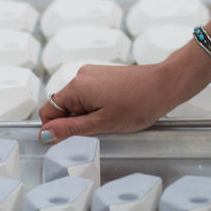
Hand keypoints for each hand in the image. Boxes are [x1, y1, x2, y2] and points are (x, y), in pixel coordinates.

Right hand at [38, 63, 182, 143]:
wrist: (165, 85)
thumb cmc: (140, 103)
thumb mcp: (102, 123)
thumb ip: (71, 129)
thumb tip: (45, 134)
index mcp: (76, 87)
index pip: (47, 111)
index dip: (57, 128)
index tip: (74, 137)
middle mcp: (80, 76)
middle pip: (62, 106)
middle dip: (75, 120)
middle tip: (99, 127)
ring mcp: (92, 73)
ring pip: (77, 101)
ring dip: (87, 114)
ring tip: (110, 117)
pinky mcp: (102, 75)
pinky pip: (89, 94)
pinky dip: (96, 105)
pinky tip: (114, 109)